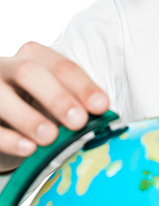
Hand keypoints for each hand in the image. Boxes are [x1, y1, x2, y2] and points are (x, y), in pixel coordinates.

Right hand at [0, 42, 108, 169]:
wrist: (3, 122)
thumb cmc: (36, 106)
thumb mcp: (56, 99)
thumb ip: (75, 104)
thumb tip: (102, 117)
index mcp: (33, 56)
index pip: (61, 66)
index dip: (82, 86)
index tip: (101, 106)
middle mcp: (7, 66)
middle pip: (29, 72)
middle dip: (57, 97)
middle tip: (78, 121)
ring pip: (2, 96)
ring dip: (29, 118)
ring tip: (50, 137)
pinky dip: (9, 138)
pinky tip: (28, 149)